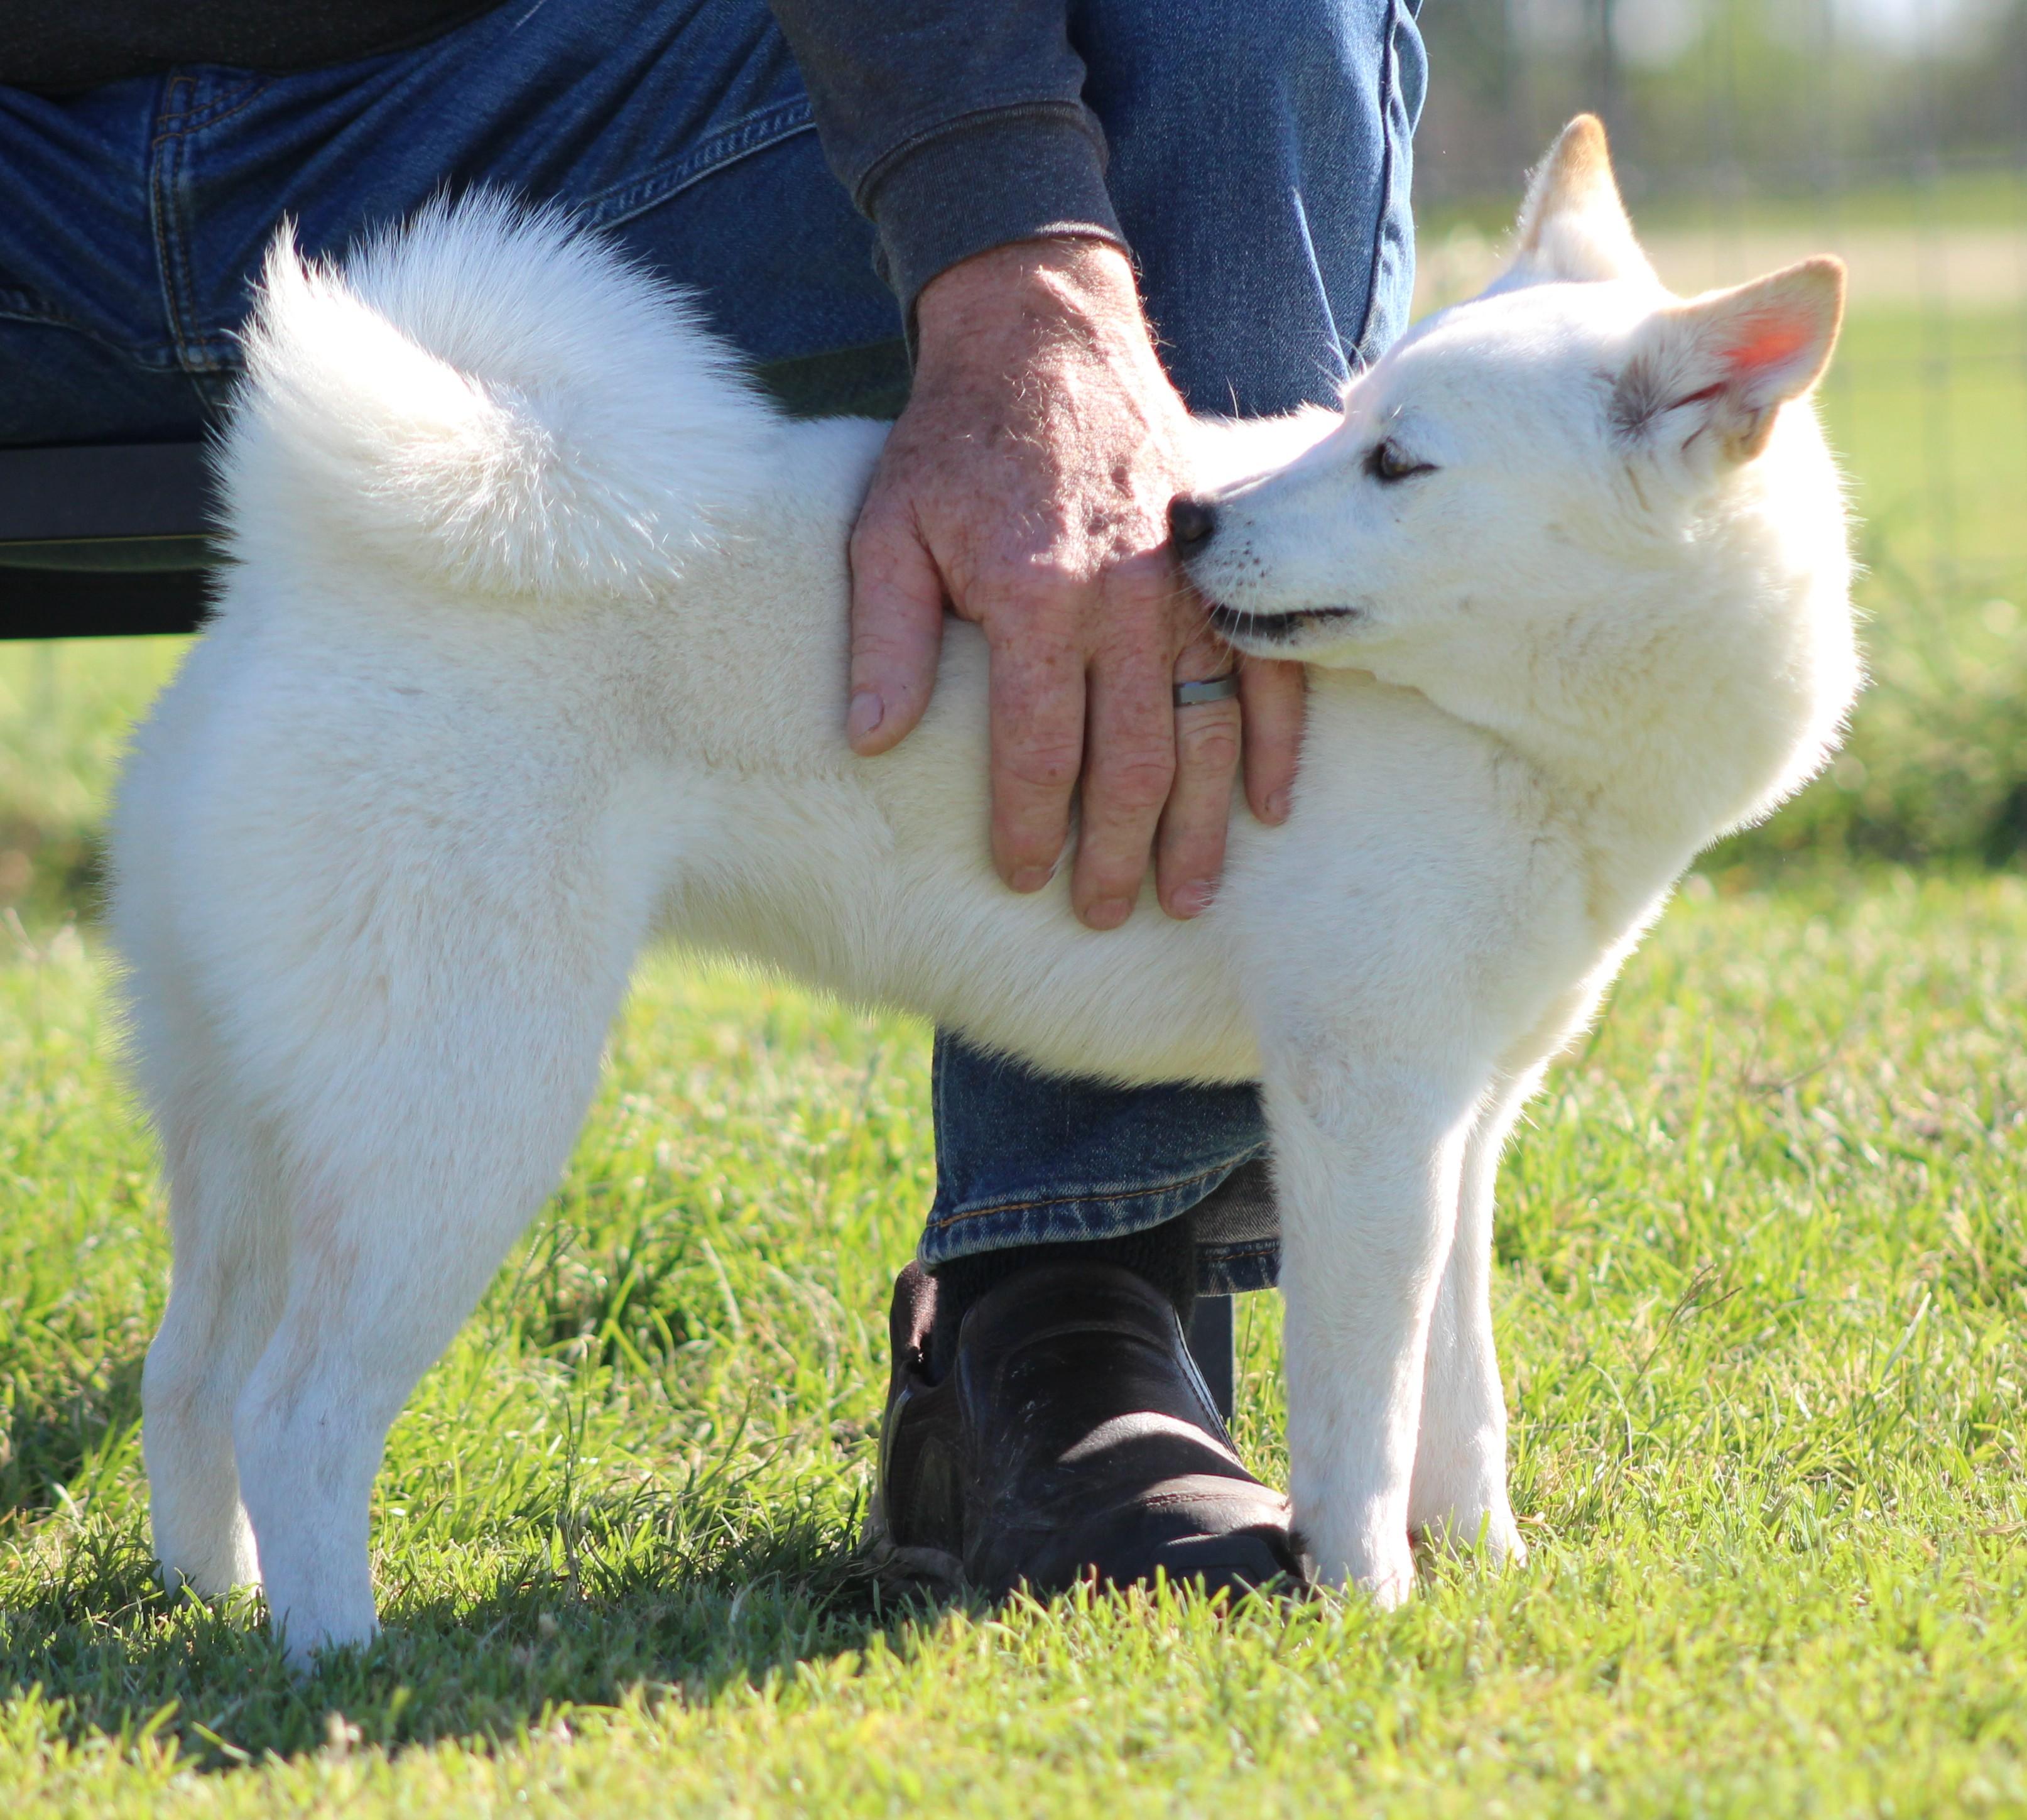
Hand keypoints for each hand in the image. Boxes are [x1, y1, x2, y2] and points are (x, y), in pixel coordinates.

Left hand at [846, 239, 1302, 928]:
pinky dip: (1274, 743)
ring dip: (1202, 825)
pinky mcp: (1234, 563)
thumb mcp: (887, 530)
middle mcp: (1125, 600)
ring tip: (1189, 897)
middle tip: (1105, 915)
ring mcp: (1192, 583)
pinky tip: (1269, 805)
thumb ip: (885, 638)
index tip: (1023, 880)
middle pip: (1133, 761)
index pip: (1039, 750)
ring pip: (1208, 731)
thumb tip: (871, 741)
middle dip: (1119, 854)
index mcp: (1034, 597)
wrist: (1045, 337)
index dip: (1032, 828)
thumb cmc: (955, 445)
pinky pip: (1271, 668)